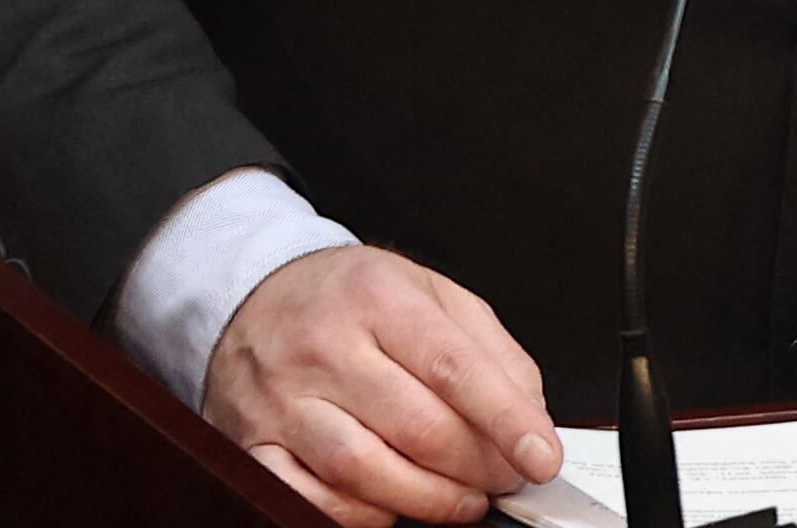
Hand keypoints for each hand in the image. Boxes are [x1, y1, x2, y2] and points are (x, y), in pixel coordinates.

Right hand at [201, 245, 561, 527]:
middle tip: (505, 479)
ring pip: (365, 470)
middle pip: (417, 427)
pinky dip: (362, 515)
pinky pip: (312, 499)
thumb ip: (487, 347)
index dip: (506, 419)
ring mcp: (283, 399)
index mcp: (376, 298)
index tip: (541, 456)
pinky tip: (393, 505)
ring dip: (429, 500)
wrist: (258, 294)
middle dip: (477, 467)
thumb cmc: (351, 299)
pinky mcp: (255, 443)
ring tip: (462, 500)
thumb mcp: (428, 292)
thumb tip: (529, 412)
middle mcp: (324, 346)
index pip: (454, 367)